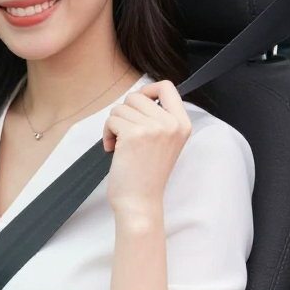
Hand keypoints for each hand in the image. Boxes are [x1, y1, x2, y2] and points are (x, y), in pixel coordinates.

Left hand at [103, 80, 191, 215]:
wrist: (140, 202)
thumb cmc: (147, 175)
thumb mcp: (166, 142)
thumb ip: (159, 118)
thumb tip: (139, 96)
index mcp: (182, 123)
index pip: (167, 87)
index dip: (148, 90)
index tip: (137, 106)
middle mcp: (171, 123)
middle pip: (137, 96)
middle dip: (125, 113)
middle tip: (125, 133)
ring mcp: (153, 128)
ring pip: (121, 108)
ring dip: (114, 125)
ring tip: (120, 144)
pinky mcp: (133, 134)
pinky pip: (111, 120)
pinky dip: (107, 134)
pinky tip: (112, 150)